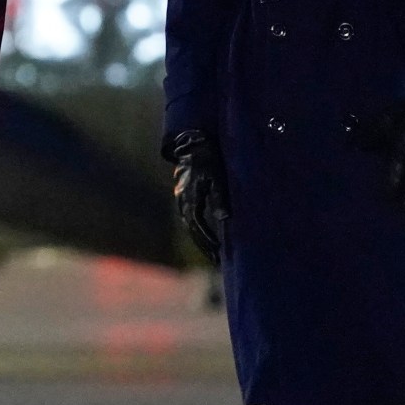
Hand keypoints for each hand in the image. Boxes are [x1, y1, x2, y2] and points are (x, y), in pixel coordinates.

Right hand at [165, 130, 228, 261]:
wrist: (193, 144)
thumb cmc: (207, 160)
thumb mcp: (216, 178)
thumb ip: (219, 199)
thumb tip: (223, 219)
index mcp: (189, 200)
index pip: (198, 227)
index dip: (208, 241)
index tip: (218, 252)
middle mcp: (182, 202)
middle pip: (192, 230)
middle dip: (204, 245)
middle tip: (216, 259)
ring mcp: (181, 199)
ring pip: (190, 225)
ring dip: (200, 238)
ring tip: (212, 251)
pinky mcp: (184, 196)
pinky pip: (191, 217)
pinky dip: (198, 228)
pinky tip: (206, 233)